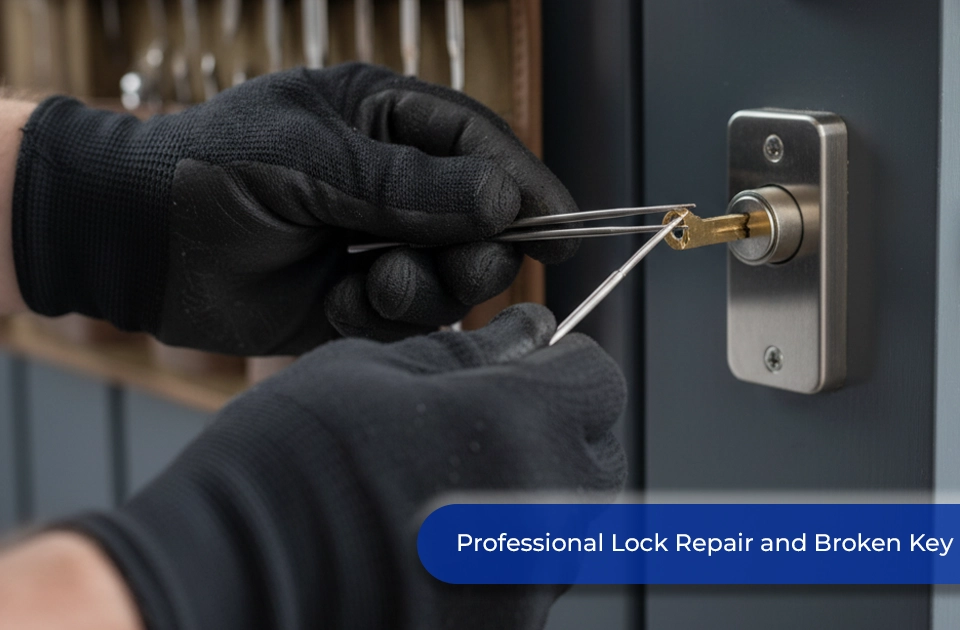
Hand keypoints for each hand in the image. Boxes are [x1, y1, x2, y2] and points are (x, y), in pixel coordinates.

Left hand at [12, 63, 578, 354]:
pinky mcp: (357, 299)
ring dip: (427, 287)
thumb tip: (505, 205)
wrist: (133, 239)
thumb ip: (409, 186)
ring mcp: (378, 243)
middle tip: (461, 262)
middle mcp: (395, 183)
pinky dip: (382, 317)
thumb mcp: (314, 160)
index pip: (484, 147)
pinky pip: (408, 318)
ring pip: (454, 277)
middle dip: (480, 248)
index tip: (566, 226)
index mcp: (388, 121)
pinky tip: (336, 301)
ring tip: (371, 280)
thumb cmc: (214, 168)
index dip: (531, 186)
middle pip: (486, 221)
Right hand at [62, 304, 626, 629]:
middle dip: (560, 430)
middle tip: (491, 421)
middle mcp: (541, 511)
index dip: (564, 365)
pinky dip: (499, 554)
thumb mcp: (370, 371)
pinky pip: (527, 579)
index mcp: (519, 426)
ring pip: (567, 524)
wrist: (222, 583)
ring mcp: (524, 584)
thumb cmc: (286, 467)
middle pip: (598, 458)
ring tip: (449, 483)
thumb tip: (527, 336)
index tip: (529, 366)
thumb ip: (467, 353)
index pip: (600, 382)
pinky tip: (432, 540)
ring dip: (532, 493)